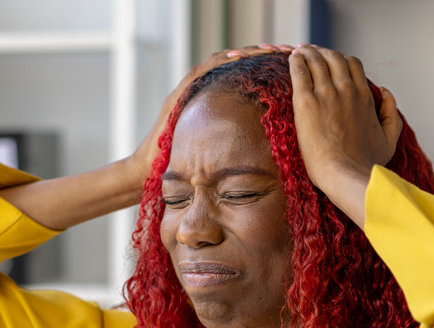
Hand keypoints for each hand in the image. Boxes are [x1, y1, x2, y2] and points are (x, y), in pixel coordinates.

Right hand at [129, 44, 293, 181]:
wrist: (147, 171)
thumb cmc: (181, 168)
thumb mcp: (216, 153)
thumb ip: (235, 144)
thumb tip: (268, 152)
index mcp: (213, 103)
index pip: (241, 76)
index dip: (263, 67)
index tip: (286, 64)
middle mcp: (200, 92)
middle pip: (233, 63)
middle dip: (259, 55)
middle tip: (283, 50)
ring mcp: (188, 92)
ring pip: (220, 62)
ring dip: (244, 53)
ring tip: (266, 49)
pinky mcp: (178, 96)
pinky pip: (202, 72)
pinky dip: (220, 63)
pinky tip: (238, 57)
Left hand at [288, 46, 401, 198]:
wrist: (345, 175)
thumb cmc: (365, 164)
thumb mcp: (389, 140)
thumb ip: (390, 114)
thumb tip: (385, 92)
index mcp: (365, 96)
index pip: (353, 65)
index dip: (341, 61)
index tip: (331, 63)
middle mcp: (347, 89)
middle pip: (334, 58)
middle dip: (323, 53)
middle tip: (313, 53)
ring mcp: (326, 93)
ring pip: (316, 60)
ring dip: (308, 53)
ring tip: (300, 52)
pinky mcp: (306, 102)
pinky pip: (299, 71)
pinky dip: (296, 61)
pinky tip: (292, 58)